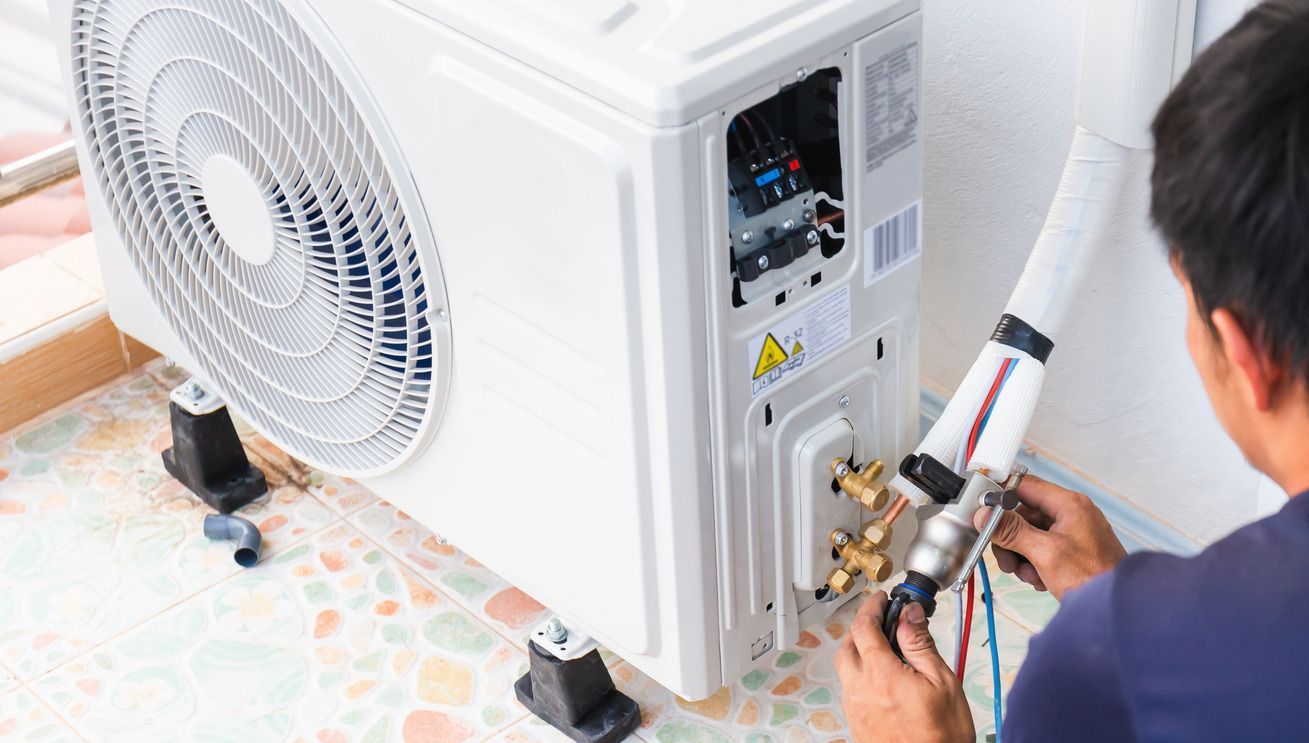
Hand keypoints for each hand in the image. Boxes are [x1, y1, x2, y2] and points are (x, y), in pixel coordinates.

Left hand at [836, 592, 973, 742]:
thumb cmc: (943, 737)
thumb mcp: (942, 682)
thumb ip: (920, 644)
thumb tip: (909, 614)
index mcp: (882, 676)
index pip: (864, 628)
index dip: (871, 607)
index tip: (882, 600)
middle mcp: (861, 691)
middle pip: (847, 646)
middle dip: (861, 628)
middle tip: (881, 622)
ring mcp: (855, 709)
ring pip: (846, 669)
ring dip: (859, 652)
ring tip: (885, 650)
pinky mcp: (856, 724)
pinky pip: (849, 690)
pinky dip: (860, 675)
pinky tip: (881, 679)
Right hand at [973, 475, 1125, 599]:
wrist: (1115, 607)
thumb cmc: (1094, 578)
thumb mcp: (1044, 552)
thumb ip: (1012, 531)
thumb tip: (986, 515)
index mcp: (1069, 504)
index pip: (1024, 486)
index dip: (1001, 498)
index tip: (985, 512)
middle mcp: (1071, 514)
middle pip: (1023, 515)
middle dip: (1011, 539)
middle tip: (1008, 559)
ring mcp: (1072, 532)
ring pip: (1029, 534)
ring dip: (1022, 556)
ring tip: (1029, 574)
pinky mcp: (1071, 550)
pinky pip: (1040, 548)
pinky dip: (1034, 563)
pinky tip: (1040, 578)